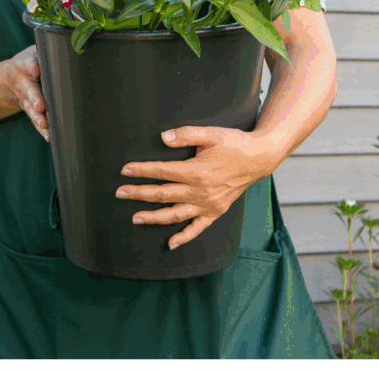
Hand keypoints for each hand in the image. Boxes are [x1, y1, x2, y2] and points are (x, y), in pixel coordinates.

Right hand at [2, 45, 48, 141]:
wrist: (11, 76)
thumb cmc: (33, 60)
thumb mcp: (36, 50)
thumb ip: (50, 48)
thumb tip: (75, 40)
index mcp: (25, 64)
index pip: (28, 63)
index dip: (32, 66)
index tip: (36, 67)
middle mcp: (24, 82)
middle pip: (29, 90)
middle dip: (35, 98)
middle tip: (41, 106)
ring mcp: (25, 98)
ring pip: (30, 108)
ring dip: (38, 117)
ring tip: (45, 124)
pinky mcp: (29, 109)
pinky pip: (34, 119)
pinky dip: (41, 128)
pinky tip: (49, 136)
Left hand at [116, 127, 282, 249]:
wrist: (259, 158)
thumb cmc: (234, 144)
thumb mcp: (211, 134)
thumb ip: (186, 135)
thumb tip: (163, 138)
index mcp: (196, 172)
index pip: (161, 172)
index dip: (141, 171)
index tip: (125, 170)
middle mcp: (199, 192)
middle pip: (162, 195)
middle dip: (139, 194)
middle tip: (120, 193)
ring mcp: (207, 205)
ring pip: (174, 215)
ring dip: (153, 218)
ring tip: (135, 218)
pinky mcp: (216, 212)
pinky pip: (197, 228)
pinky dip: (183, 237)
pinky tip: (170, 243)